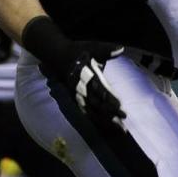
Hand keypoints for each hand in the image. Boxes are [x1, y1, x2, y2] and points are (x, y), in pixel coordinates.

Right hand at [22, 16, 126, 130]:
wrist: (55, 54)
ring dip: (102, 120)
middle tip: (122, 125)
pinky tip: (101, 126)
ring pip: (89, 109)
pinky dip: (92, 118)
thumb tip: (121, 48)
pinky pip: (82, 109)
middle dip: (109, 114)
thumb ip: (106, 49)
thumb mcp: (91, 47)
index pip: (100, 90)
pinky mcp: (73, 96)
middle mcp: (80, 86)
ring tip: (116, 129)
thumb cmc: (76, 50)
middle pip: (96, 104)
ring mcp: (76, 93)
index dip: (110, 100)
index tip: (121, 109)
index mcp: (86, 75)